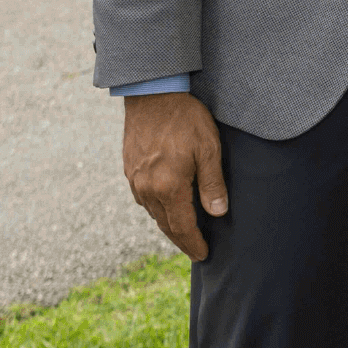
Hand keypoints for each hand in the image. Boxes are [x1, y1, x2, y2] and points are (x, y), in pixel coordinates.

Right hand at [121, 90, 229, 262]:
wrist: (151, 93)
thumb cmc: (184, 118)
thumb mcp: (208, 148)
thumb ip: (213, 184)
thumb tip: (218, 213)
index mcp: (168, 187)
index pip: (182, 227)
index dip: (193, 244)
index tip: (203, 255)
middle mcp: (148, 188)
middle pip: (165, 225)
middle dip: (181, 240)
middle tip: (194, 250)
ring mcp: (135, 179)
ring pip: (153, 212)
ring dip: (168, 224)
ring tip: (183, 230)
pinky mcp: (129, 167)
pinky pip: (143, 197)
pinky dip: (156, 207)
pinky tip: (165, 205)